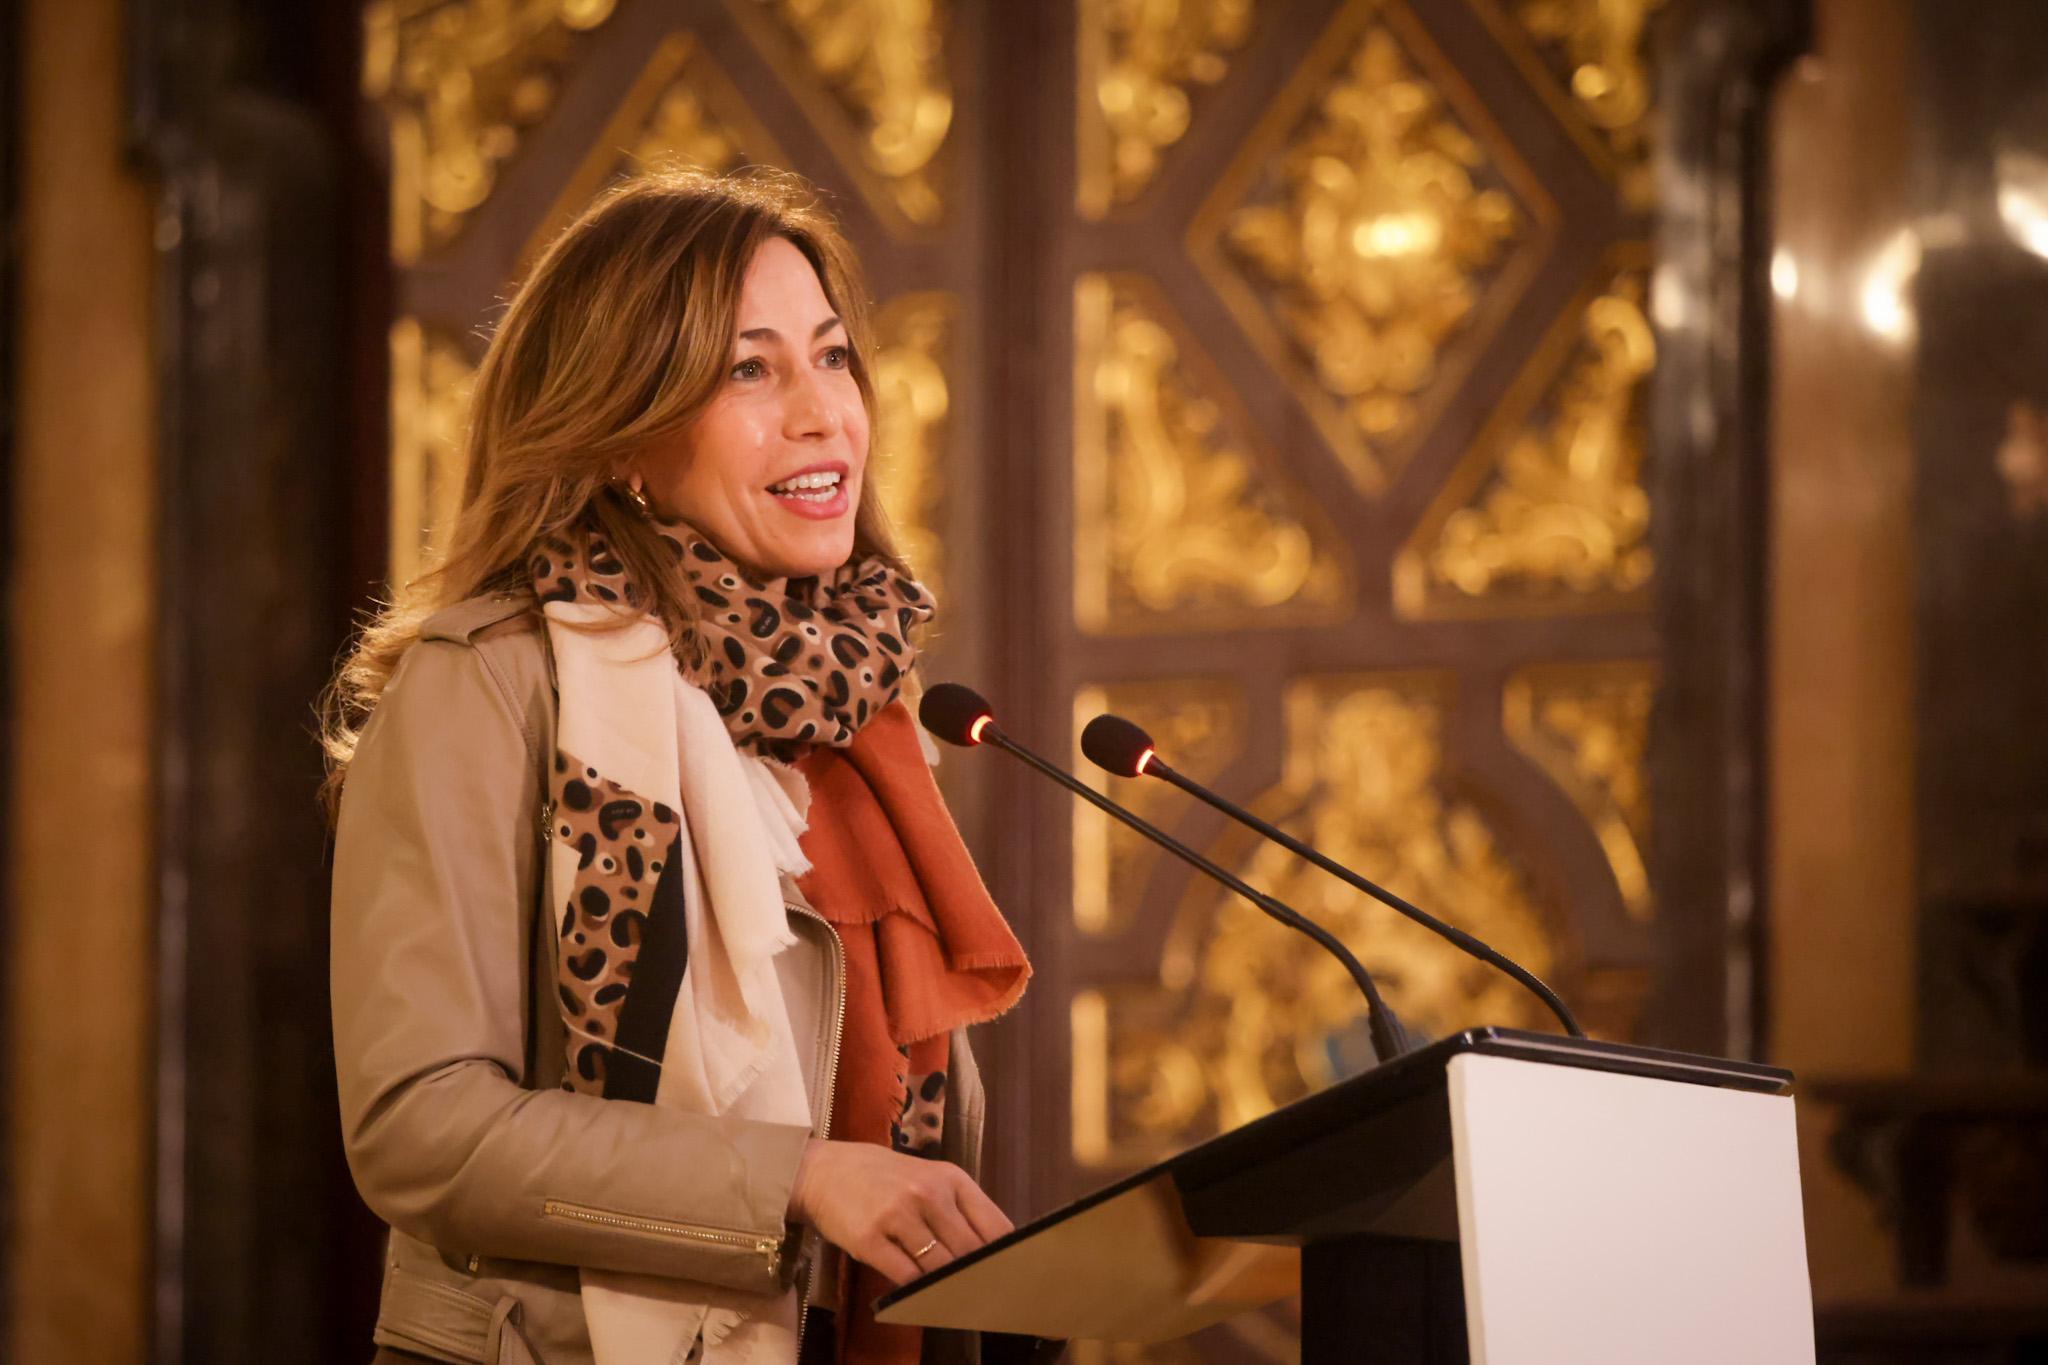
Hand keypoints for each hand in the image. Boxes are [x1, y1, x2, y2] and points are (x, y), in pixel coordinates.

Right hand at [787, 1138, 1014, 1284]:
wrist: (826, 1171)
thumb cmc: (885, 1178)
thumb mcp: (929, 1177)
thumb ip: (960, 1209)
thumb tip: (992, 1251)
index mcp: (951, 1178)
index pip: (995, 1225)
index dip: (1005, 1255)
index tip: (1008, 1273)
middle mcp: (927, 1193)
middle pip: (969, 1251)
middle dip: (975, 1274)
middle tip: (978, 1291)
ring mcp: (897, 1216)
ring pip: (939, 1266)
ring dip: (945, 1283)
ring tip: (947, 1292)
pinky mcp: (869, 1240)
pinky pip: (905, 1276)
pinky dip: (915, 1288)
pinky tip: (916, 1288)